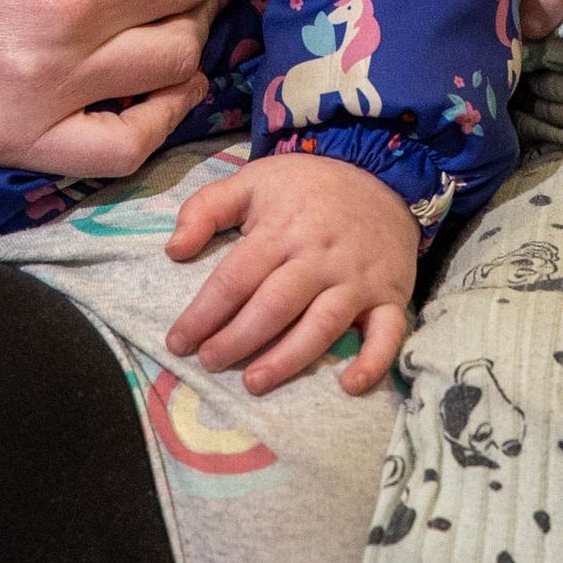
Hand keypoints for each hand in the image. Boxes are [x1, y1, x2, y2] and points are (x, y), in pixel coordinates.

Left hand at [161, 151, 417, 394]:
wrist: (382, 176)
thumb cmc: (308, 188)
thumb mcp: (253, 181)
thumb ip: (206, 208)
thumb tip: (173, 250)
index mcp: (281, 229)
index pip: (235, 279)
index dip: (203, 314)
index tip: (178, 342)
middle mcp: (319, 257)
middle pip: (274, 307)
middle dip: (237, 341)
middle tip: (209, 363)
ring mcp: (357, 279)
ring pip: (321, 325)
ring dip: (288, 359)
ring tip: (255, 383)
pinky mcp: (390, 295)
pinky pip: (387, 333)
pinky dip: (372, 362)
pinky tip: (349, 386)